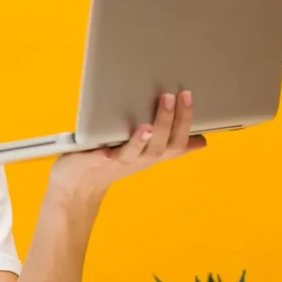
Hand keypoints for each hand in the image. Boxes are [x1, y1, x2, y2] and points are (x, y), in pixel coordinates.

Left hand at [45, 91, 206, 205]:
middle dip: (168, 121)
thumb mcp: (146, 152)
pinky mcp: (94, 163)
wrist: (79, 186)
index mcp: (152, 154)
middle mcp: (139, 159)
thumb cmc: (114, 161)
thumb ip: (169, 144)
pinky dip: (105, 155)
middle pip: (161, 145)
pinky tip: (106, 150)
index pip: (178, 141)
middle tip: (172, 96)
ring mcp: (117, 162)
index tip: (188, 96)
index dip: (186, 121)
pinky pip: (103, 160)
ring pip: (136, 153)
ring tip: (147, 125)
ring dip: (143, 138)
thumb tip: (202, 141)